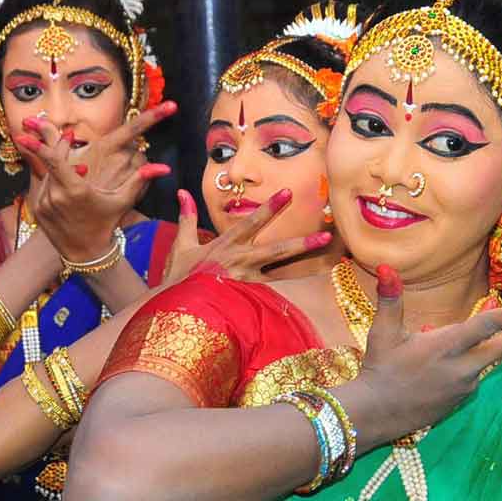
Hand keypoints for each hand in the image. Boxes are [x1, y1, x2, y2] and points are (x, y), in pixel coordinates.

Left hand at [16, 102, 176, 261]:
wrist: (86, 252)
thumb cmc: (107, 223)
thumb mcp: (123, 200)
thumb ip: (140, 180)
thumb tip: (165, 167)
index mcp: (75, 191)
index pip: (53, 162)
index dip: (40, 146)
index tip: (25, 134)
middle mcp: (56, 196)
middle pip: (51, 163)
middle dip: (57, 147)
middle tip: (67, 136)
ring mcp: (44, 204)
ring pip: (46, 174)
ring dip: (56, 164)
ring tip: (71, 160)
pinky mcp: (37, 209)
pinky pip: (42, 186)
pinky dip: (51, 180)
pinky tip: (64, 182)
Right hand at [162, 188, 333, 284]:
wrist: (173, 310)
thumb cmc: (178, 278)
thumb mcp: (181, 245)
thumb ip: (187, 218)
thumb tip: (183, 192)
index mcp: (226, 246)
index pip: (252, 223)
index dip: (270, 208)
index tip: (288, 194)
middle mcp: (241, 262)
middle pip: (276, 251)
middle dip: (301, 243)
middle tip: (325, 235)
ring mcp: (247, 283)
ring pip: (281, 274)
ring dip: (304, 266)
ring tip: (328, 260)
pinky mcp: (248, 300)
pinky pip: (274, 294)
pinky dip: (294, 293)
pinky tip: (316, 292)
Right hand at [354, 266, 501, 440]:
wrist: (375, 414)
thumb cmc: (378, 368)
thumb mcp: (383, 332)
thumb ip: (390, 299)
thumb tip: (387, 267)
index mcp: (445, 346)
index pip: (485, 328)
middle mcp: (462, 367)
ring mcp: (465, 385)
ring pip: (492, 357)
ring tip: (481, 333)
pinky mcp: (462, 397)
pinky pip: (475, 371)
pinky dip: (471, 358)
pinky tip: (440, 358)